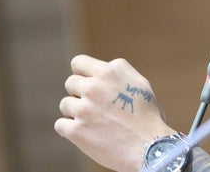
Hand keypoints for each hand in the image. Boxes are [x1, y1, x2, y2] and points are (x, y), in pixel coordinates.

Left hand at [55, 54, 175, 171]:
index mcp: (109, 73)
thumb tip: (102, 68)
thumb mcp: (141, 84)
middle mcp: (94, 88)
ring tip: (96, 122)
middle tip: (96, 106)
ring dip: (76, 112)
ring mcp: (83, 109)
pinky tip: (88, 132)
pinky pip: (61, 124)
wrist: (149, 147)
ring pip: (65, 104)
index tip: (86, 82)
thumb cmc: (148, 116)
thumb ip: (119, 72)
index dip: (82, 73)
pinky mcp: (76, 131)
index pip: (78, 62)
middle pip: (70, 83)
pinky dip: (71, 130)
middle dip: (80, 93)